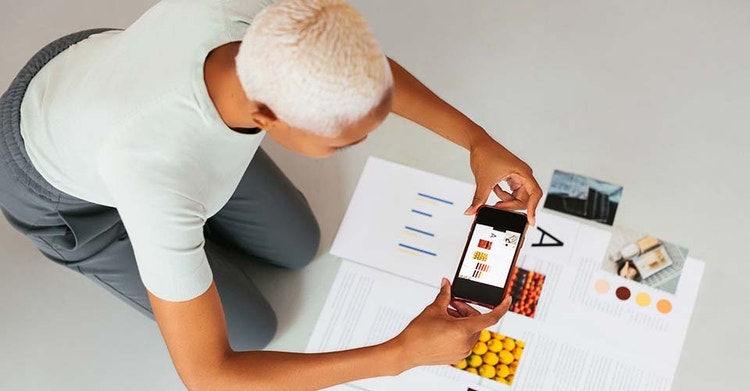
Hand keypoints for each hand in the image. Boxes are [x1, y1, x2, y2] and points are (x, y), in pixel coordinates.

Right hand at [391, 278, 511, 368]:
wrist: (406, 352)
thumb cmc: (418, 333)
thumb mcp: (433, 309)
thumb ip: (445, 295)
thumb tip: (447, 283)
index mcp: (463, 330)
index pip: (490, 318)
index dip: (501, 307)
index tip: (507, 299)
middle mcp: (466, 343)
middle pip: (476, 321)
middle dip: (465, 310)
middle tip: (451, 304)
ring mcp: (462, 352)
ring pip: (471, 331)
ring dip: (462, 321)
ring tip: (445, 316)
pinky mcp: (457, 356)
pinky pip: (464, 340)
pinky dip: (459, 331)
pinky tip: (444, 327)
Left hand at [465, 135, 542, 225]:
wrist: (478, 144)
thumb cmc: (485, 154)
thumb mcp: (483, 181)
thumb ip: (479, 200)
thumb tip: (472, 212)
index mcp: (523, 172)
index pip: (535, 194)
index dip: (533, 208)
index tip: (530, 221)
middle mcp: (523, 175)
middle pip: (524, 199)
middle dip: (511, 205)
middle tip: (497, 208)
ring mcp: (518, 177)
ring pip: (517, 197)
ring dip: (505, 200)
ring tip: (492, 194)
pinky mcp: (511, 178)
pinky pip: (511, 193)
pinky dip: (502, 195)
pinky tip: (494, 188)